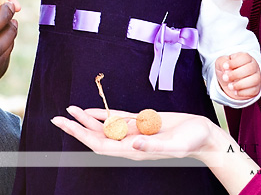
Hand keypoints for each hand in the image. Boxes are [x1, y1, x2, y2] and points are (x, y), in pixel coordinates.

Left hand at [51, 106, 216, 160]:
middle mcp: (129, 142)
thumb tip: (132, 144)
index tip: (66, 125)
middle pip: (96, 136)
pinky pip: (115, 119)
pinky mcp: (140, 123)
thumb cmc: (192, 140)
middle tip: (57, 118)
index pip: (100, 145)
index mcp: (134, 150)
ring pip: (103, 127)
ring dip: (85, 119)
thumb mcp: (176, 144)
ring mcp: (133, 133)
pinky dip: (101, 114)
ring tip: (68, 110)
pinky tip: (89, 110)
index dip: (81, 135)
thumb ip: (154, 146)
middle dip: (76, 128)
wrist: (203, 134)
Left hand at [215, 52, 260, 99]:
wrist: (228, 82)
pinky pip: (254, 90)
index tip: (224, 67)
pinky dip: (243, 92)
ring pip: (254, 80)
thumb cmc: (226, 69)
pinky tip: (235, 92)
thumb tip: (226, 69)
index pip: (244, 58)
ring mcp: (257, 77)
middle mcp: (253, 66)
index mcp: (245, 57)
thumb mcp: (221, 63)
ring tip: (229, 86)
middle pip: (250, 68)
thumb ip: (222, 62)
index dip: (234, 63)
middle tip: (225, 78)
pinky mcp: (256, 88)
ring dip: (240, 84)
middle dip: (236, 74)